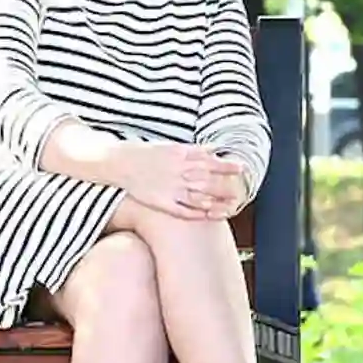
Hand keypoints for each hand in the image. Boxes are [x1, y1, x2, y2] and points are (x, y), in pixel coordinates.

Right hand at [115, 143, 245, 219]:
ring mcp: (171, 189)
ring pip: (199, 199)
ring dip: (216, 204)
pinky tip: (209, 216)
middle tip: (239, 194)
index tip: (242, 169)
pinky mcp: (162, 202)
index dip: (228, 166)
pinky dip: (198, 214)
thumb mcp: (173, 146)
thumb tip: (215, 149)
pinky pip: (183, 211)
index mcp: (182, 157)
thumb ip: (195, 150)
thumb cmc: (147, 153)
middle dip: (226, 189)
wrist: (120, 163)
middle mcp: (179, 173)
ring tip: (230, 208)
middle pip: (209, 183)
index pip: (211, 162)